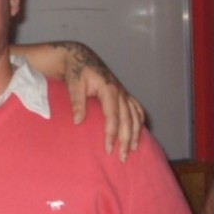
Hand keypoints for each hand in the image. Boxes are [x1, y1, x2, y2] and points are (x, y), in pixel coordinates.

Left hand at [55, 42, 145, 161]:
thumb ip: (77, 102)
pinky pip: (136, 108)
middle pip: (128, 120)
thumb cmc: (75, 70)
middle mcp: (120, 92)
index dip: (112, 134)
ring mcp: (123, 92)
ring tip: (132, 149)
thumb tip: (77, 121)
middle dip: (126, 139)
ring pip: (135, 115)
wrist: (79, 56)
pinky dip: (139, 121)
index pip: (113, 117)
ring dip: (135, 133)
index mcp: (109, 90)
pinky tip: (138, 132)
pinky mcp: (122, 93)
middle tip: (121, 157)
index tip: (108, 149)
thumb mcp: (74, 84)